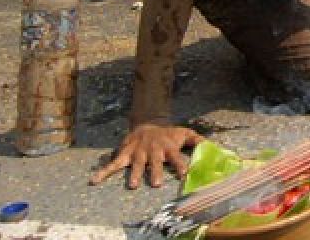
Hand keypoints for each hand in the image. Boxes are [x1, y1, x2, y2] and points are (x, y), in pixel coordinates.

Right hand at [89, 123, 205, 188]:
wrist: (147, 124)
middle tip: (157, 183)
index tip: (185, 173)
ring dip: (135, 174)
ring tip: (134, 186)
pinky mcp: (125, 154)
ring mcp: (138, 152)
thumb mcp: (184, 133)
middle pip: (155, 162)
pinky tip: (94, 180)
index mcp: (168, 147)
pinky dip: (103, 172)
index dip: (180, 164)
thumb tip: (215, 146)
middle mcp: (153, 150)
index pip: (176, 156)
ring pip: (137, 164)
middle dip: (156, 171)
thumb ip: (198, 140)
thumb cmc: (168, 134)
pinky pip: (113, 164)